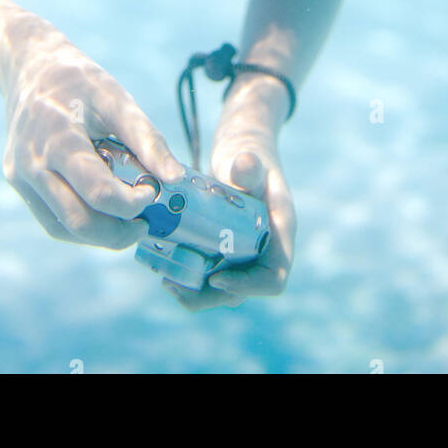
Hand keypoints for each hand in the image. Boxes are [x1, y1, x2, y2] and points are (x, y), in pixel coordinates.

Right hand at [3, 33, 184, 247]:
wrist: (30, 67)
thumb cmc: (80, 82)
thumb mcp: (117, 99)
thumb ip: (147, 140)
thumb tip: (176, 178)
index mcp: (58, 138)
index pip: (97, 191)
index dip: (131, 203)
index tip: (152, 193)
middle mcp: (32, 162)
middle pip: (78, 220)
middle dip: (117, 233)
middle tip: (144, 224)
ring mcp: (20, 175)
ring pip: (62, 227)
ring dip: (98, 235)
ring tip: (126, 222)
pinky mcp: (17, 181)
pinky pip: (50, 218)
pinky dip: (79, 225)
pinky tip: (101, 212)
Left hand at [163, 78, 295, 311]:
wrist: (242, 152)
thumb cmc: (248, 154)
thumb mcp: (248, 157)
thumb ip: (247, 165)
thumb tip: (245, 163)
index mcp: (280, 232)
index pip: (274, 278)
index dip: (249, 286)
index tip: (217, 278)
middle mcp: (267, 249)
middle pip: (246, 290)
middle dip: (212, 295)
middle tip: (176, 286)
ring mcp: (247, 252)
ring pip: (227, 288)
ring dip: (198, 292)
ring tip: (168, 282)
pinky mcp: (229, 250)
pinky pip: (214, 274)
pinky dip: (193, 277)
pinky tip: (167, 269)